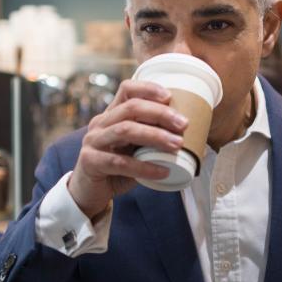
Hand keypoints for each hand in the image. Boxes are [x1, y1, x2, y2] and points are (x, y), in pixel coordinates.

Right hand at [67, 79, 187, 217]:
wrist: (90, 193)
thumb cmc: (117, 169)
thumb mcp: (135, 149)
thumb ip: (152, 139)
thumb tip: (191, 138)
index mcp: (111, 115)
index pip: (126, 90)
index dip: (148, 88)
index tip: (170, 96)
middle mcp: (100, 124)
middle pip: (130, 108)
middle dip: (160, 114)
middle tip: (183, 124)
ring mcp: (93, 142)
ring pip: (125, 131)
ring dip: (155, 136)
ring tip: (177, 144)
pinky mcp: (90, 162)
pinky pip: (120, 162)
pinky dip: (144, 167)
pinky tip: (162, 171)